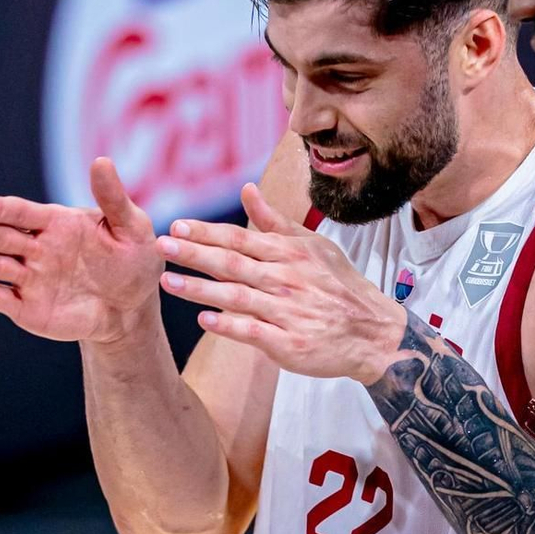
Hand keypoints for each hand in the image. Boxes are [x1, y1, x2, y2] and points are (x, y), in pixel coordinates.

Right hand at [0, 158, 160, 343]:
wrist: (132, 309)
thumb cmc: (134, 263)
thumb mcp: (132, 228)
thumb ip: (113, 199)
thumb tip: (101, 160)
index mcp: (56, 223)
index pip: (21, 212)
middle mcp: (37, 248)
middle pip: (0, 236)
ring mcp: (29, 277)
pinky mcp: (26, 306)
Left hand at [161, 184, 407, 382]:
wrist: (373, 333)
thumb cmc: (340, 288)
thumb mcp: (314, 246)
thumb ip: (275, 221)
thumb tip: (246, 190)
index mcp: (290, 253)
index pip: (240, 238)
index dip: (206, 232)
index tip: (176, 227)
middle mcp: (287, 279)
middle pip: (233, 263)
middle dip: (194, 254)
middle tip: (161, 247)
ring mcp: (288, 311)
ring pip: (237, 296)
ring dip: (200, 289)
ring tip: (168, 284)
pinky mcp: (290, 343)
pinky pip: (253, 332)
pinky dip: (229, 326)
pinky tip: (204, 320)